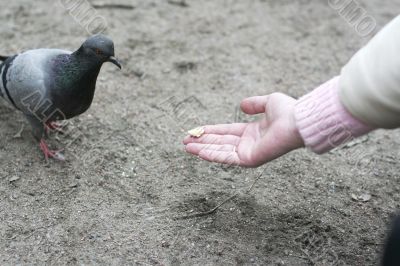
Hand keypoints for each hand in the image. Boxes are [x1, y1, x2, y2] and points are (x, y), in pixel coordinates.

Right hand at [183, 93, 304, 166]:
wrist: (297, 121)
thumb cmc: (287, 111)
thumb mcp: (268, 102)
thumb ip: (254, 103)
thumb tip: (241, 105)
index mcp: (252, 132)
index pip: (226, 132)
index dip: (210, 131)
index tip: (195, 130)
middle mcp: (248, 144)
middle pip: (220, 142)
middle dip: (202, 141)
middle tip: (184, 140)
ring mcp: (248, 153)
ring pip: (220, 151)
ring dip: (202, 149)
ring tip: (186, 147)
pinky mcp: (249, 159)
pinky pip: (226, 158)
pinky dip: (211, 155)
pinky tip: (198, 151)